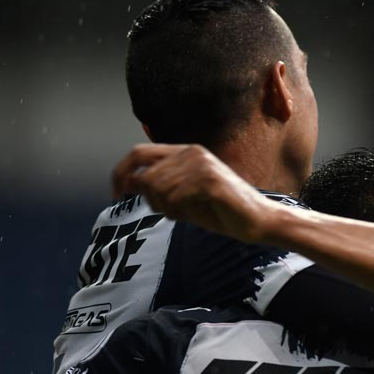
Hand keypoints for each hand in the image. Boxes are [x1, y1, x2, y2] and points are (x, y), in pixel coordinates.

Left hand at [112, 143, 276, 242]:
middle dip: (151, 200)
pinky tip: (195, 213)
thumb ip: (159, 187)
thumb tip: (128, 184)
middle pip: (146, 176)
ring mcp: (202, 164)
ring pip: (158, 188)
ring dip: (167, 208)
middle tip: (171, 212)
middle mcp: (192, 152)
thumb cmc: (221, 211)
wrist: (257, 221)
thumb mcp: (182, 197)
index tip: (116, 195)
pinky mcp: (211, 181)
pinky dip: (179, 211)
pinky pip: (175, 198)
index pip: (138, 153)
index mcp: (185, 152)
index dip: (120, 174)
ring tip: (187, 212)